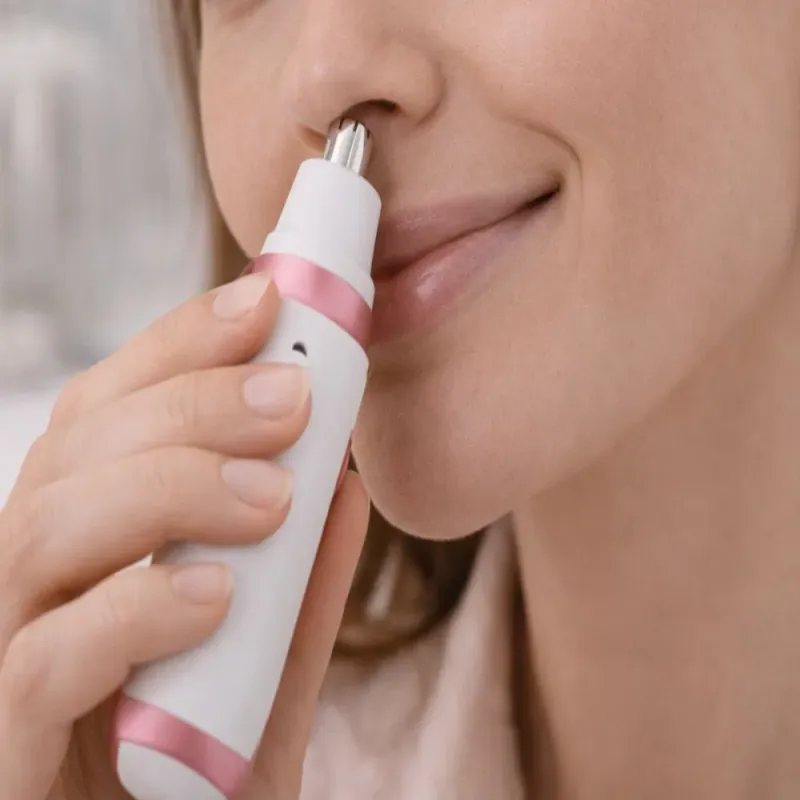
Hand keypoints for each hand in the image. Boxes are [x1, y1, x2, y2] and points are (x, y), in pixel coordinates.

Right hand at [0, 273, 369, 799]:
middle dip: (188, 406)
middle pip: (74, 450)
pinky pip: (42, 660)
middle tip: (291, 400)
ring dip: (168, 488)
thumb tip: (347, 480)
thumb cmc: (215, 766)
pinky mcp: (8, 739)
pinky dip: (134, 610)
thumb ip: (302, 578)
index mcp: (93, 546)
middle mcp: (37, 582)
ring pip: (45, 529)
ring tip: (273, 498)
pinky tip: (215, 597)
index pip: (107, 412)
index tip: (262, 300)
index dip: (177, 344)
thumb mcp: (274, 656)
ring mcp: (9, 656)